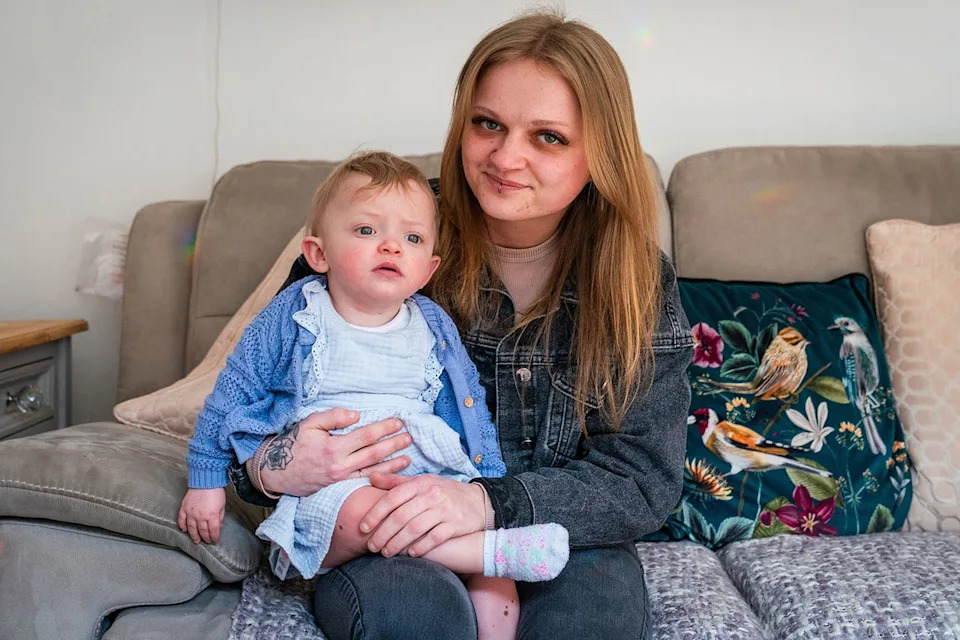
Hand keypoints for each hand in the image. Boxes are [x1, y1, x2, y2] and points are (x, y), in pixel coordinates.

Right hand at [178, 488, 225, 543]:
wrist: (205, 480)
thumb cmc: (216, 492)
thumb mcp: (222, 505)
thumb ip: (220, 517)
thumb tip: (219, 527)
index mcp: (212, 516)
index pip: (213, 531)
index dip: (214, 537)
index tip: (215, 540)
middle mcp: (200, 516)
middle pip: (202, 531)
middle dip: (205, 538)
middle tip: (206, 542)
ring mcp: (191, 513)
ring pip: (191, 528)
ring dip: (194, 535)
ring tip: (196, 541)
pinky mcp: (184, 508)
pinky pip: (181, 520)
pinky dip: (182, 526)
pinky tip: (184, 530)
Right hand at [259, 408, 412, 496]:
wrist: (276, 472)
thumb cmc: (294, 443)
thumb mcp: (310, 423)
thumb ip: (333, 417)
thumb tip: (357, 415)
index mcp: (333, 447)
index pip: (366, 436)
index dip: (384, 429)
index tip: (399, 422)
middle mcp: (339, 466)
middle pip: (374, 454)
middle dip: (394, 445)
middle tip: (409, 438)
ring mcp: (340, 479)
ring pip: (372, 472)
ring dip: (392, 465)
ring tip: (408, 458)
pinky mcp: (339, 487)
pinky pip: (363, 483)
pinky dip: (380, 479)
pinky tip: (391, 476)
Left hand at [360, 473, 486, 557]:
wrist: (479, 501)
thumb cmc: (443, 492)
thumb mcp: (422, 482)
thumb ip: (396, 482)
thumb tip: (371, 477)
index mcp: (420, 483)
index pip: (392, 497)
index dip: (375, 514)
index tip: (363, 528)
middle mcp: (432, 495)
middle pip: (401, 516)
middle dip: (383, 533)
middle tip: (372, 547)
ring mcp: (444, 509)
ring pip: (415, 528)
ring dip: (397, 543)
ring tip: (386, 553)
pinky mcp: (455, 524)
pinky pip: (434, 537)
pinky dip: (421, 546)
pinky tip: (411, 554)